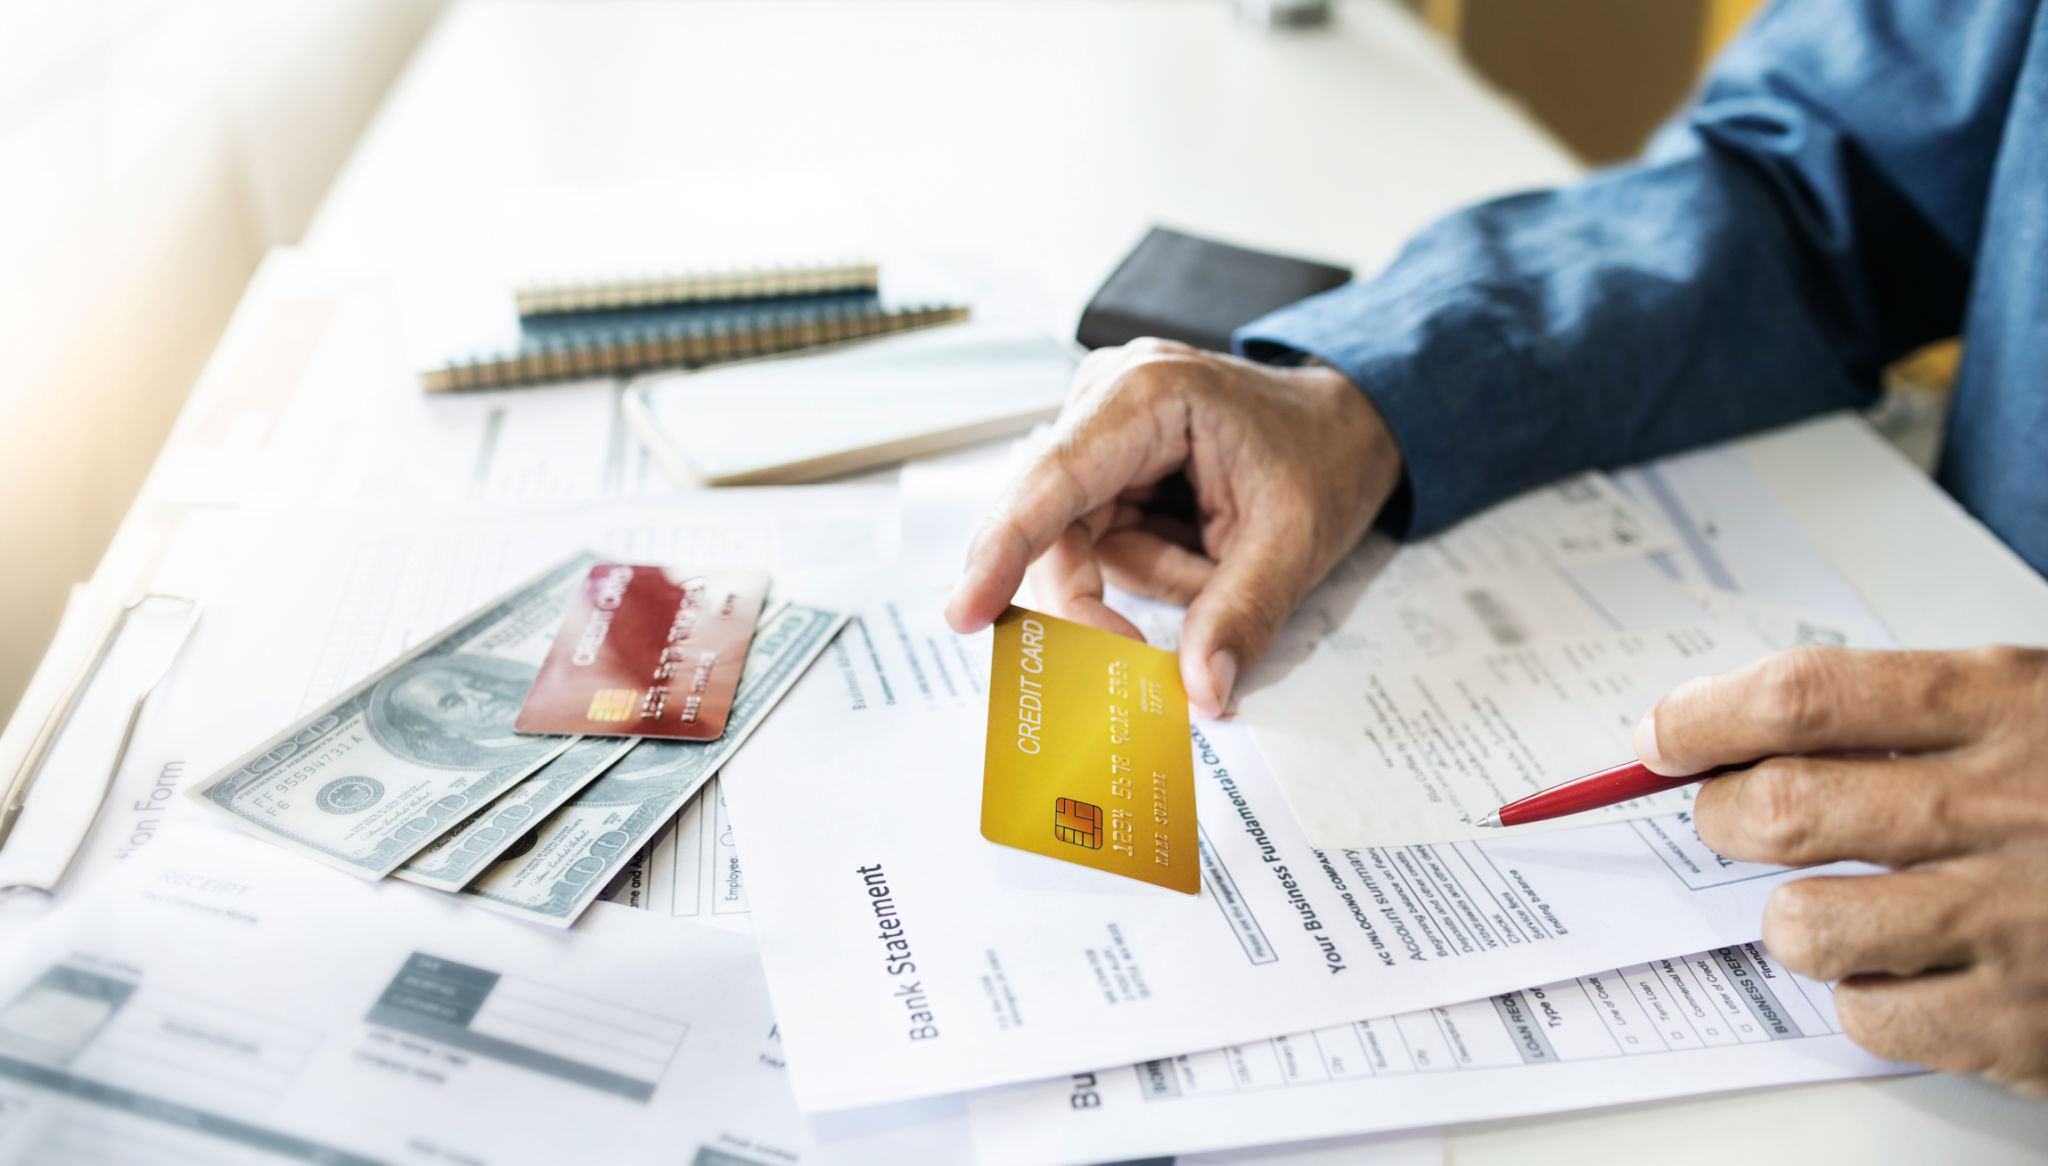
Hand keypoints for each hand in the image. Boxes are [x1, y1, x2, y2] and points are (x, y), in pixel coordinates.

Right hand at [944, 338, 1401, 716]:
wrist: (1350, 424)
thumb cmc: (1322, 456)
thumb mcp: (1294, 542)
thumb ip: (1241, 616)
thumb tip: (1202, 691)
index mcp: (1147, 395)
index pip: (1052, 481)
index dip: (1002, 550)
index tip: (966, 613)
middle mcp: (1107, 401)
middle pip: (1058, 531)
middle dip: (1105, 597)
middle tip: (1140, 657)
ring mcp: (1100, 432)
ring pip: (1082, 550)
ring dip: (1155, 578)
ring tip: (1223, 555)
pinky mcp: (1106, 466)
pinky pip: (1102, 546)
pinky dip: (1155, 568)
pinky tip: (1203, 545)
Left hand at [1635, 644, 2047, 1094]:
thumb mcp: (2039, 706)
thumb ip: (1905, 712)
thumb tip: (1729, 725)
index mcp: (2007, 704)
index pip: (1807, 696)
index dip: (1704, 717)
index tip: (1658, 738)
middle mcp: (2007, 807)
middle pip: (1782, 809)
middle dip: (1719, 817)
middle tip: (1727, 820)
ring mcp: (2020, 920)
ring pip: (1805, 924)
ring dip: (1791, 917)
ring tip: (1836, 903)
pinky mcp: (2027, 1021)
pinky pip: (1869, 1017)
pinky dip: (1863, 999)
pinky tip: (1909, 971)